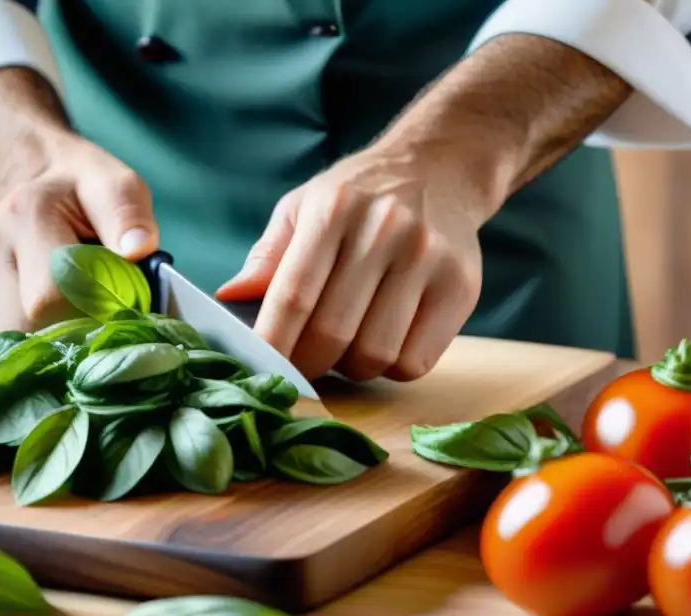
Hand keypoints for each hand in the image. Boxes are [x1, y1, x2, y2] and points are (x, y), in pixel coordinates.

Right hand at [0, 133, 158, 348]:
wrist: (32, 192)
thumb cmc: (82, 198)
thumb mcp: (114, 186)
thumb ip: (127, 213)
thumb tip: (138, 248)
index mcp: (26, 215)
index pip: (56, 293)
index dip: (96, 313)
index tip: (123, 310)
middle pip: (33, 328)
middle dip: (76, 333)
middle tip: (99, 317)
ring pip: (11, 350)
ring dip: (50, 348)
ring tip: (69, 317)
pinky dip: (23, 358)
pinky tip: (41, 332)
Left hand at [215, 150, 484, 382]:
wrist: (440, 168)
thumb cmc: (357, 198)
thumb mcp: (302, 207)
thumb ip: (268, 256)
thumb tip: (229, 298)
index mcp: (333, 212)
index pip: (293, 296)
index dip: (271, 345)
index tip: (256, 372)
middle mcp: (384, 231)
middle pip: (332, 334)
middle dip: (307, 364)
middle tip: (300, 363)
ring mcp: (427, 260)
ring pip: (375, 355)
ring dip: (351, 368)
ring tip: (347, 344)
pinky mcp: (461, 288)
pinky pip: (415, 362)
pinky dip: (390, 368)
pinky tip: (384, 342)